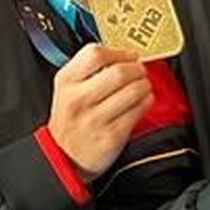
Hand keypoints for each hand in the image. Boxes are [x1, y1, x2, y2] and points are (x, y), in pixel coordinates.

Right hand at [46, 43, 153, 177]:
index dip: (119, 52)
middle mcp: (79, 99)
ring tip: (143, 86)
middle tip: (140, 70)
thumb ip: (87, 70)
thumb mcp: (67, 89)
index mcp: (67, 81)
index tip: (130, 55)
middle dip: (137, 68)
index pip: (95, 54)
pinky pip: (138, 111)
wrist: (63, 157)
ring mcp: (95, 119)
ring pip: (133, 90)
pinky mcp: (111, 136)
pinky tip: (143, 101)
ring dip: (145, 85)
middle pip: (119, 71)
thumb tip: (120, 55)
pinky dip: (146, 102)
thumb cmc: (70, 121)